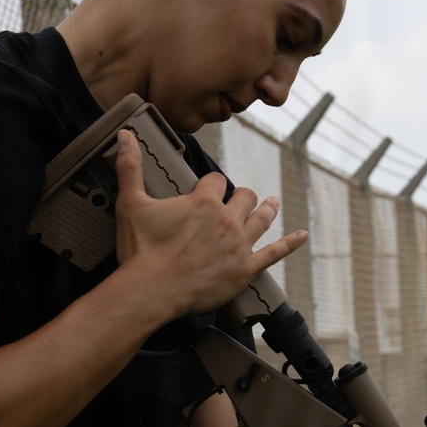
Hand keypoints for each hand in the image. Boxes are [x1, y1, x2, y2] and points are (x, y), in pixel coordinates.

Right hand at [113, 128, 306, 314]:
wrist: (150, 290)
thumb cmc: (141, 250)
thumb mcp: (131, 204)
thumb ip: (130, 167)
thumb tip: (124, 136)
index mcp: (203, 201)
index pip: (216, 180)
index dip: (210, 184)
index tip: (205, 190)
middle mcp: (226, 219)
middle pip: (244, 196)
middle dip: (240, 196)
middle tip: (238, 199)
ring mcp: (239, 245)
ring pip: (262, 218)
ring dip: (267, 208)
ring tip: (271, 202)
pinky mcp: (245, 269)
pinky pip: (274, 253)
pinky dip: (290, 243)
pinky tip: (302, 236)